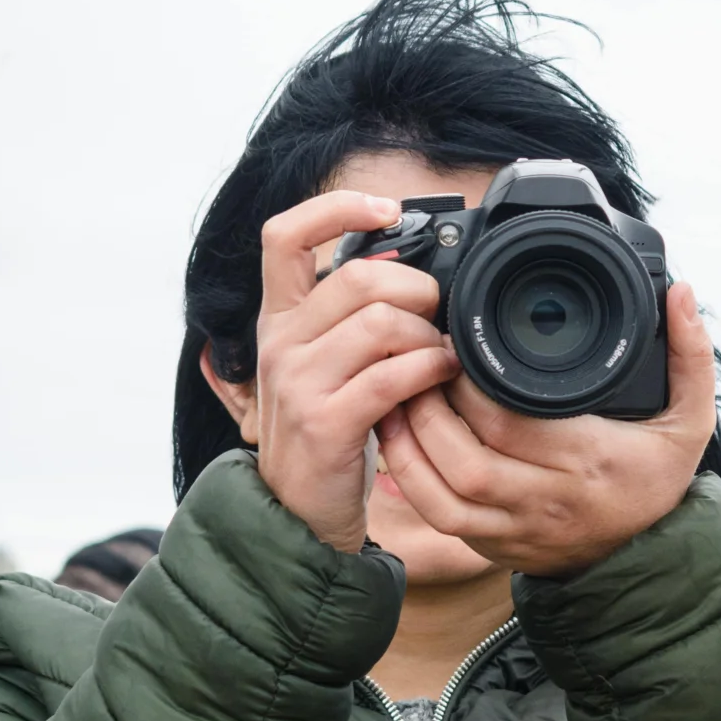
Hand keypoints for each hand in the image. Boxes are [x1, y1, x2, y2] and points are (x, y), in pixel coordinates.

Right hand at [252, 191, 460, 552]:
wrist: (296, 511)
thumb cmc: (327, 429)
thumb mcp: (324, 363)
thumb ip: (349, 317)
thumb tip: (405, 267)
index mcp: (279, 319)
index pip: (282, 235)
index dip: (334, 209)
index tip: (385, 210)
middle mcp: (280, 343)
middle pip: (357, 278)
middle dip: (416, 289)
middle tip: (436, 315)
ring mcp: (298, 382)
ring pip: (380, 323)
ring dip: (427, 335)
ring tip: (441, 355)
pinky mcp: (325, 422)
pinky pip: (390, 377)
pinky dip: (428, 370)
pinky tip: (441, 376)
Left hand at [375, 282, 716, 576]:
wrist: (648, 559)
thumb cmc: (657, 483)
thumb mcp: (692, 421)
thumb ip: (692, 356)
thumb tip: (682, 293)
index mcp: (590, 459)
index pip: (511, 423)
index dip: (468, 385)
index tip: (455, 346)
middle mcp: (549, 499)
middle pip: (466, 458)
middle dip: (427, 408)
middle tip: (414, 363)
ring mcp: (516, 529)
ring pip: (442, 493)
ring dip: (409, 443)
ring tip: (396, 396)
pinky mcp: (492, 546)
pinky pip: (438, 517)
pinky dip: (409, 478)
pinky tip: (399, 439)